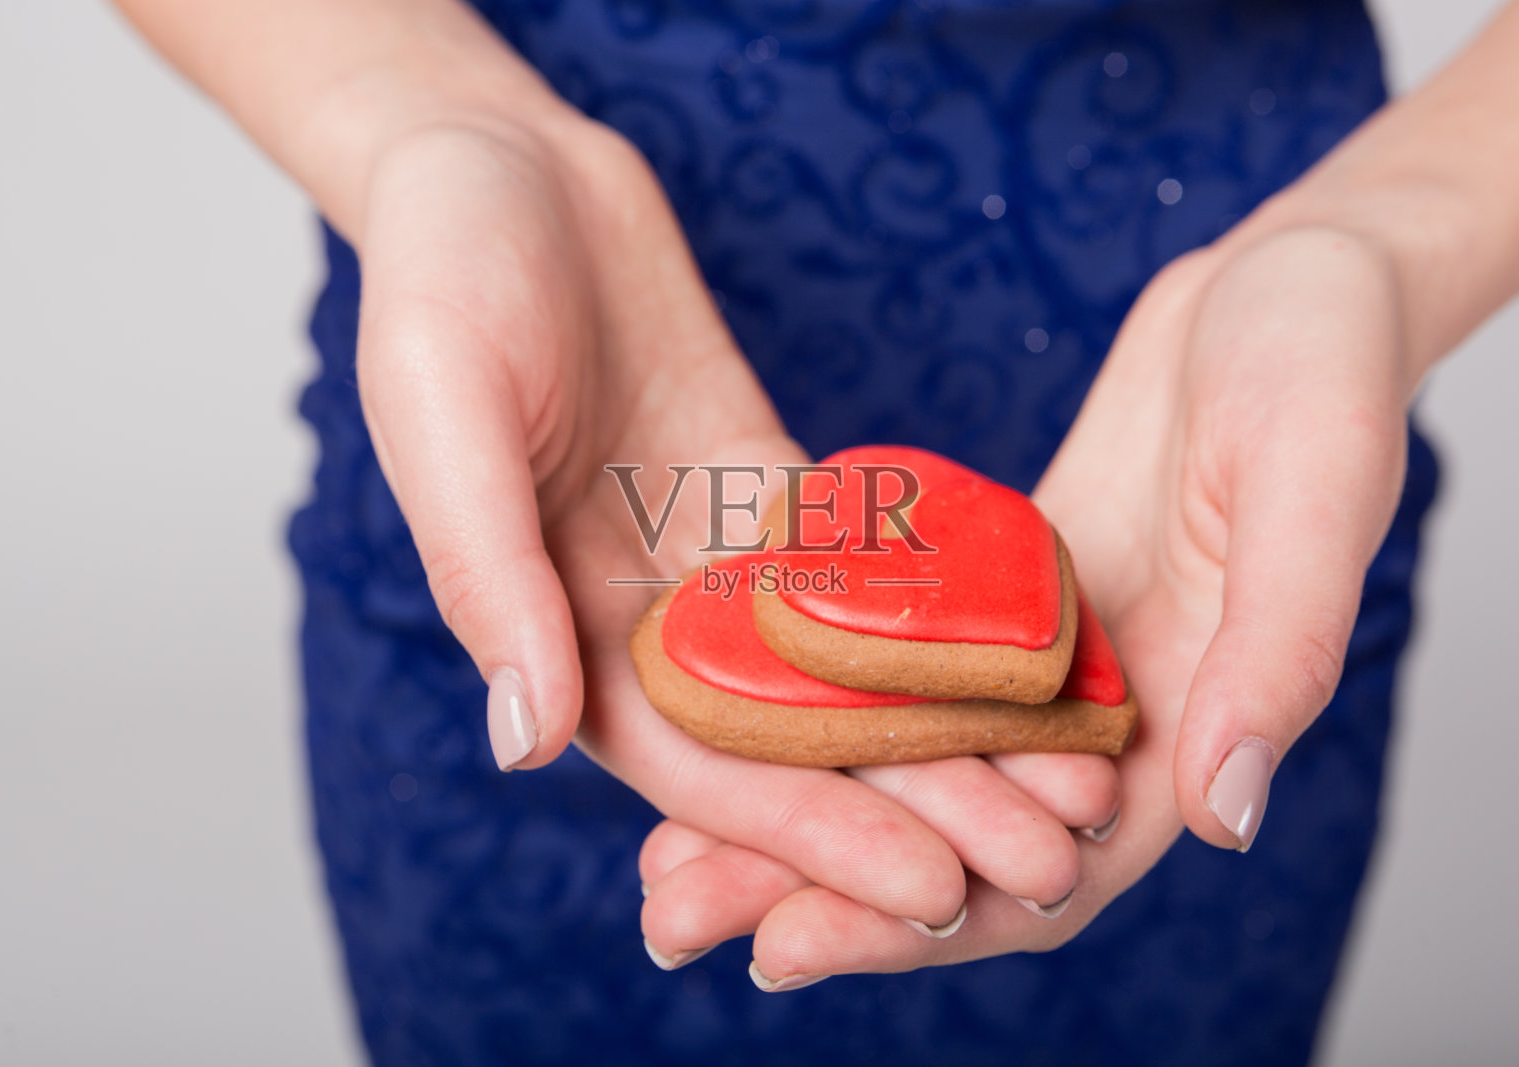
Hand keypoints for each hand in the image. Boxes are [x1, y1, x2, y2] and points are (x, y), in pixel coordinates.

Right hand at [353, 109, 1118, 939]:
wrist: (504, 163)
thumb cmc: (444, 272)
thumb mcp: (446, 411)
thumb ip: (488, 574)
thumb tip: (530, 742)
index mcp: (559, 624)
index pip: (699, 767)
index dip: (813, 838)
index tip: (928, 893)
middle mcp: (646, 612)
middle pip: (797, 739)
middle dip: (920, 805)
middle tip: (1051, 860)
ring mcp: (715, 552)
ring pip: (847, 665)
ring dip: (956, 727)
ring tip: (1074, 774)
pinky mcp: (770, 484)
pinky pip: (867, 561)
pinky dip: (947, 608)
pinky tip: (1042, 645)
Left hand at [638, 224, 1414, 983]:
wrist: (1288, 281)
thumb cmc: (1329, 369)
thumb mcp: (1314, 498)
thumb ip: (1276, 658)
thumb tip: (1227, 816)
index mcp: (1188, 731)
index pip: (1045, 874)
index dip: (918, 924)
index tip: (785, 948)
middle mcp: (1106, 716)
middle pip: (946, 833)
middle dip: (814, 883)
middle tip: (673, 911)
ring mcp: (1046, 652)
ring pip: (910, 756)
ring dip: (799, 802)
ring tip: (664, 845)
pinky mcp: (1003, 586)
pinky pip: (900, 655)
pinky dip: (821, 689)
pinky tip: (722, 692)